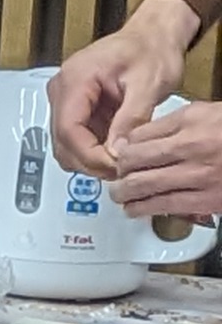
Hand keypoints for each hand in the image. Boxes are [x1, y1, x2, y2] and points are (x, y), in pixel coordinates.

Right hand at [51, 0, 196, 174]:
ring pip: (66, 144)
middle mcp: (62, 90)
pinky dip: (95, 149)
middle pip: (62, 141)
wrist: (152, 37)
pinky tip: (117, 149)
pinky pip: (77, 137)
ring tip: (122, 160)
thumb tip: (118, 151)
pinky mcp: (75, 107)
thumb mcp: (148, 84)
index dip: (90, 155)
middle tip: (123, 169)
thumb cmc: (151, 50)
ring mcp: (65, 99)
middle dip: (90, 161)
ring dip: (92, 157)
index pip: (68, 130)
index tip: (116, 166)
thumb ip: (131, 119)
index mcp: (75, 80)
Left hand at [105, 102, 221, 226]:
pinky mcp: (209, 200)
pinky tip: (136, 209)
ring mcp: (201, 176)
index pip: (139, 137)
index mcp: (192, 122)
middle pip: (136, 161)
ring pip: (145, 186)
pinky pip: (167, 206)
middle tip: (114, 176)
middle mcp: (194, 148)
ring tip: (119, 195)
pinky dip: (144, 209)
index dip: (122, 148)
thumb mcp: (206, 113)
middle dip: (118, 171)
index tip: (117, 154)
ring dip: (124, 193)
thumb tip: (135, 138)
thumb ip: (171, 123)